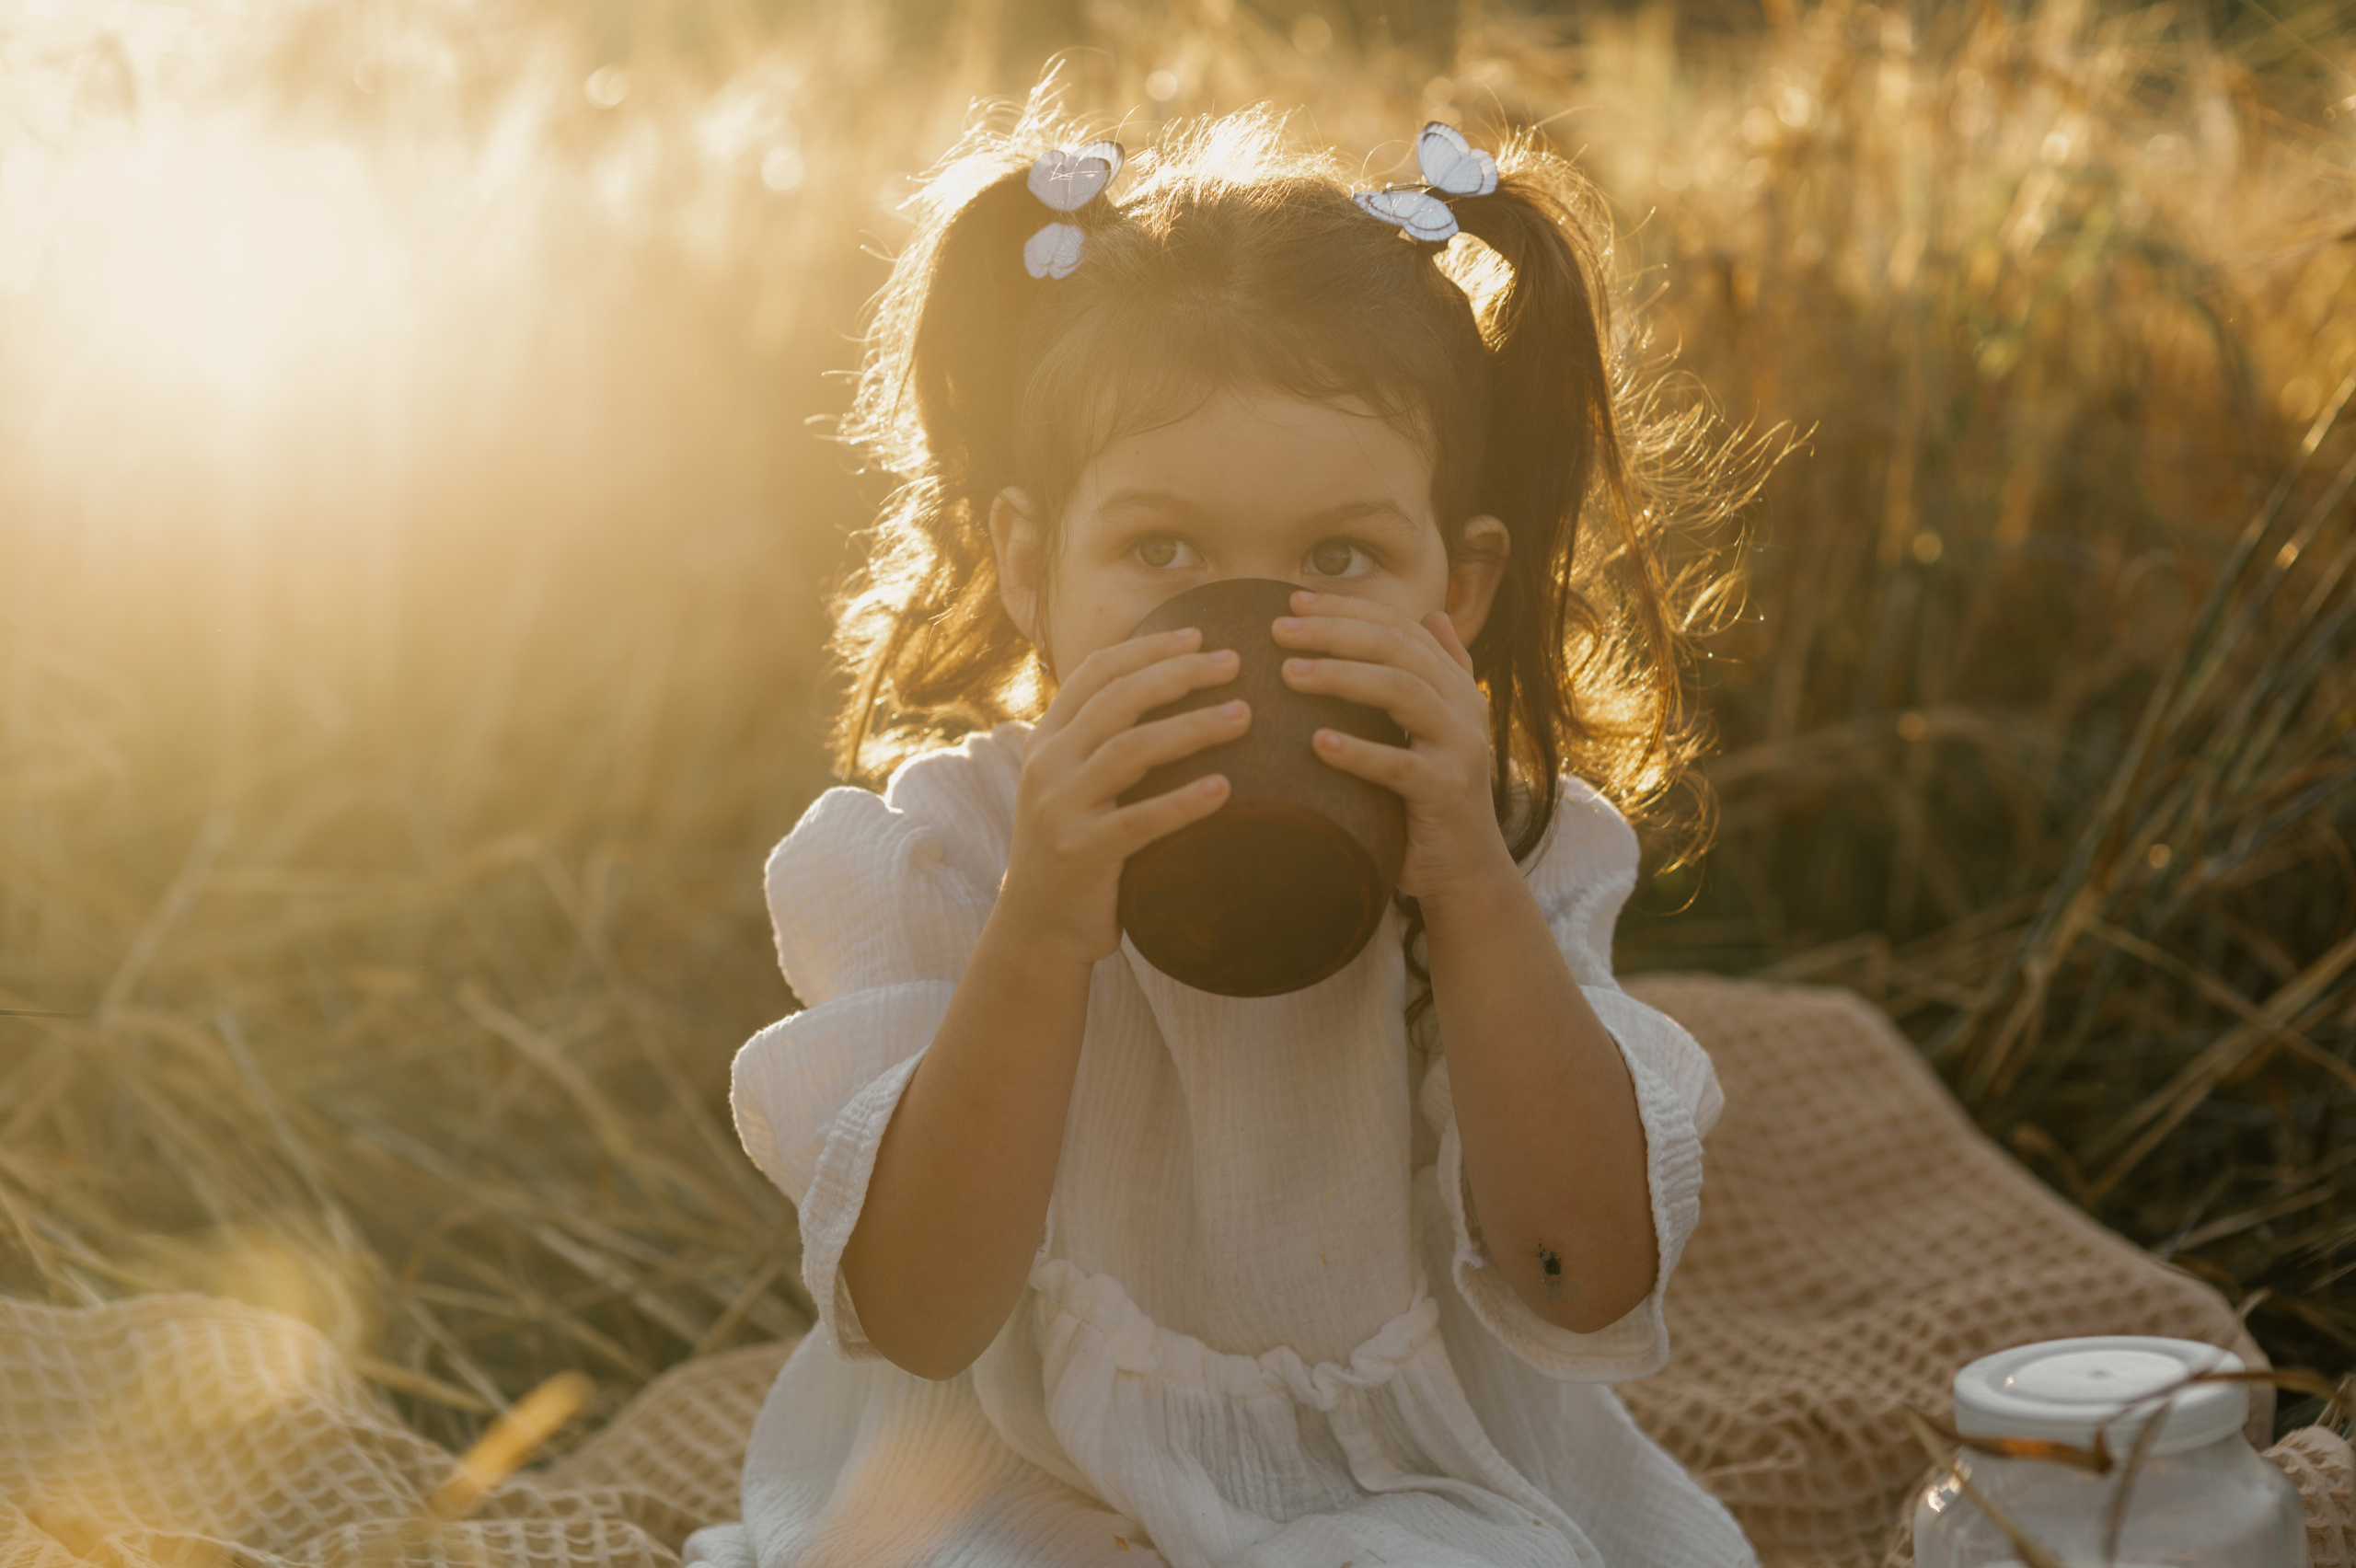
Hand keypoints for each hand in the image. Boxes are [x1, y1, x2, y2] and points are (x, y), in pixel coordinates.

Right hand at [997, 628, 1247, 967]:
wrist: (1038, 927)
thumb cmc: (1076, 847)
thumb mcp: (1074, 784)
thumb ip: (1104, 742)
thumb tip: (1173, 691)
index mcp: (1048, 739)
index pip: (1097, 672)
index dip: (1149, 648)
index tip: (1200, 635)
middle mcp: (1048, 764)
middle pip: (1119, 699)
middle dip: (1180, 673)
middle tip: (1235, 663)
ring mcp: (1060, 808)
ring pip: (1131, 749)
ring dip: (1192, 727)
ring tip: (1244, 716)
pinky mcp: (1082, 852)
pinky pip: (1140, 821)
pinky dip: (1184, 803)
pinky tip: (1225, 790)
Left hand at [1272, 590, 1510, 903]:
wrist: (1465, 869)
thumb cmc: (1432, 797)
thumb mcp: (1436, 729)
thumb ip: (1438, 673)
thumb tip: (1434, 614)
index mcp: (1455, 686)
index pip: (1400, 628)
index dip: (1348, 609)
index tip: (1293, 600)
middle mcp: (1464, 707)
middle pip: (1397, 649)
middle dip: (1335, 632)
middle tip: (1278, 630)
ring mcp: (1460, 748)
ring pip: (1401, 692)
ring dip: (1341, 677)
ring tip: (1288, 673)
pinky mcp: (1447, 791)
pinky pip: (1400, 765)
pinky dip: (1359, 752)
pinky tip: (1317, 744)